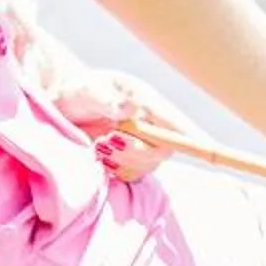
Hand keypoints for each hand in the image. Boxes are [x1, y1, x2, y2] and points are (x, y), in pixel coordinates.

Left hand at [51, 67, 198, 182]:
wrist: (57, 103)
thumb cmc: (74, 91)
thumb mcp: (87, 91)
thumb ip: (107, 99)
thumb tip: (131, 108)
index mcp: (146, 101)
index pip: (177, 123)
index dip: (195, 137)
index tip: (208, 147)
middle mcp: (149, 122)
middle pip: (165, 148)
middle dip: (137, 152)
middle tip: (105, 144)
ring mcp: (139, 140)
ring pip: (149, 164)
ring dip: (124, 161)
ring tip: (98, 146)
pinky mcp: (127, 158)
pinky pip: (134, 174)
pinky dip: (118, 171)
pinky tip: (99, 157)